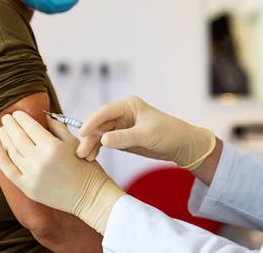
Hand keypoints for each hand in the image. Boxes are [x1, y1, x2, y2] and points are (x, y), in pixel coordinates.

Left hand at [0, 111, 124, 233]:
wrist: (89, 196)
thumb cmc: (86, 168)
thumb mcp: (74, 143)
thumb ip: (58, 128)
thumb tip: (44, 116)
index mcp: (53, 147)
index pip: (31, 127)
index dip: (22, 118)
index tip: (17, 113)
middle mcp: (39, 160)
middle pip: (18, 137)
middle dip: (10, 125)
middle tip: (6, 117)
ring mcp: (31, 175)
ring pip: (12, 152)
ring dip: (5, 138)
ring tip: (3, 130)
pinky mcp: (28, 188)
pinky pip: (8, 170)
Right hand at [76, 96, 215, 170]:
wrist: (181, 145)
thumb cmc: (168, 133)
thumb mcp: (147, 135)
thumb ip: (125, 138)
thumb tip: (103, 140)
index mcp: (128, 105)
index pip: (105, 112)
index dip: (92, 122)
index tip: (82, 133)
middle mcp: (122, 114)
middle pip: (100, 125)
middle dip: (89, 137)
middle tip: (80, 151)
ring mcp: (121, 126)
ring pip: (100, 135)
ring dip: (92, 145)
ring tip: (85, 158)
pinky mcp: (122, 138)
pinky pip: (106, 143)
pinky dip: (98, 149)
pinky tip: (92, 157)